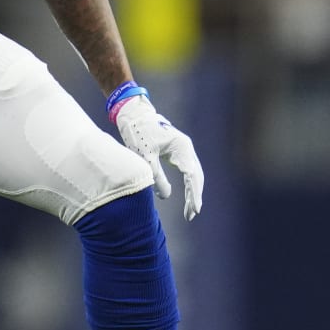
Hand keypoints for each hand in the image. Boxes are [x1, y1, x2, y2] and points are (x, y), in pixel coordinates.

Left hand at [114, 96, 203, 219]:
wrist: (133, 114)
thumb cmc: (138, 133)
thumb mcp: (146, 157)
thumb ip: (157, 177)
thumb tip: (166, 196)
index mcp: (181, 147)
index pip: (192, 176)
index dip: (194, 194)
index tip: (195, 209)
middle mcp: (186, 148)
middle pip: (196, 176)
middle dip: (195, 196)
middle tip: (191, 215)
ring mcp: (183, 149)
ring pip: (193, 174)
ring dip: (193, 191)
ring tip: (190, 210)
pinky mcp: (177, 151)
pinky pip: (187, 170)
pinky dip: (188, 183)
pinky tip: (187, 196)